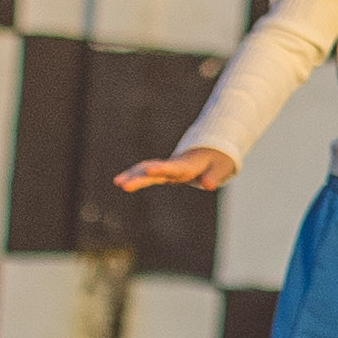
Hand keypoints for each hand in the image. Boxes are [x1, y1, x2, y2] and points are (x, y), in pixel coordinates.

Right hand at [110, 148, 233, 194]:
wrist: (211, 151)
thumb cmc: (217, 162)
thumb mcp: (220, 168)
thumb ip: (214, 176)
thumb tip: (209, 185)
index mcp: (187, 166)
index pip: (173, 168)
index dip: (161, 169)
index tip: (148, 170)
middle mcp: (174, 165)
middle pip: (154, 171)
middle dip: (139, 178)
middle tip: (122, 185)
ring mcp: (167, 168)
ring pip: (146, 170)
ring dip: (132, 176)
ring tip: (117, 183)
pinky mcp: (163, 171)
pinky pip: (146, 172)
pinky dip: (134, 175)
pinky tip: (120, 181)